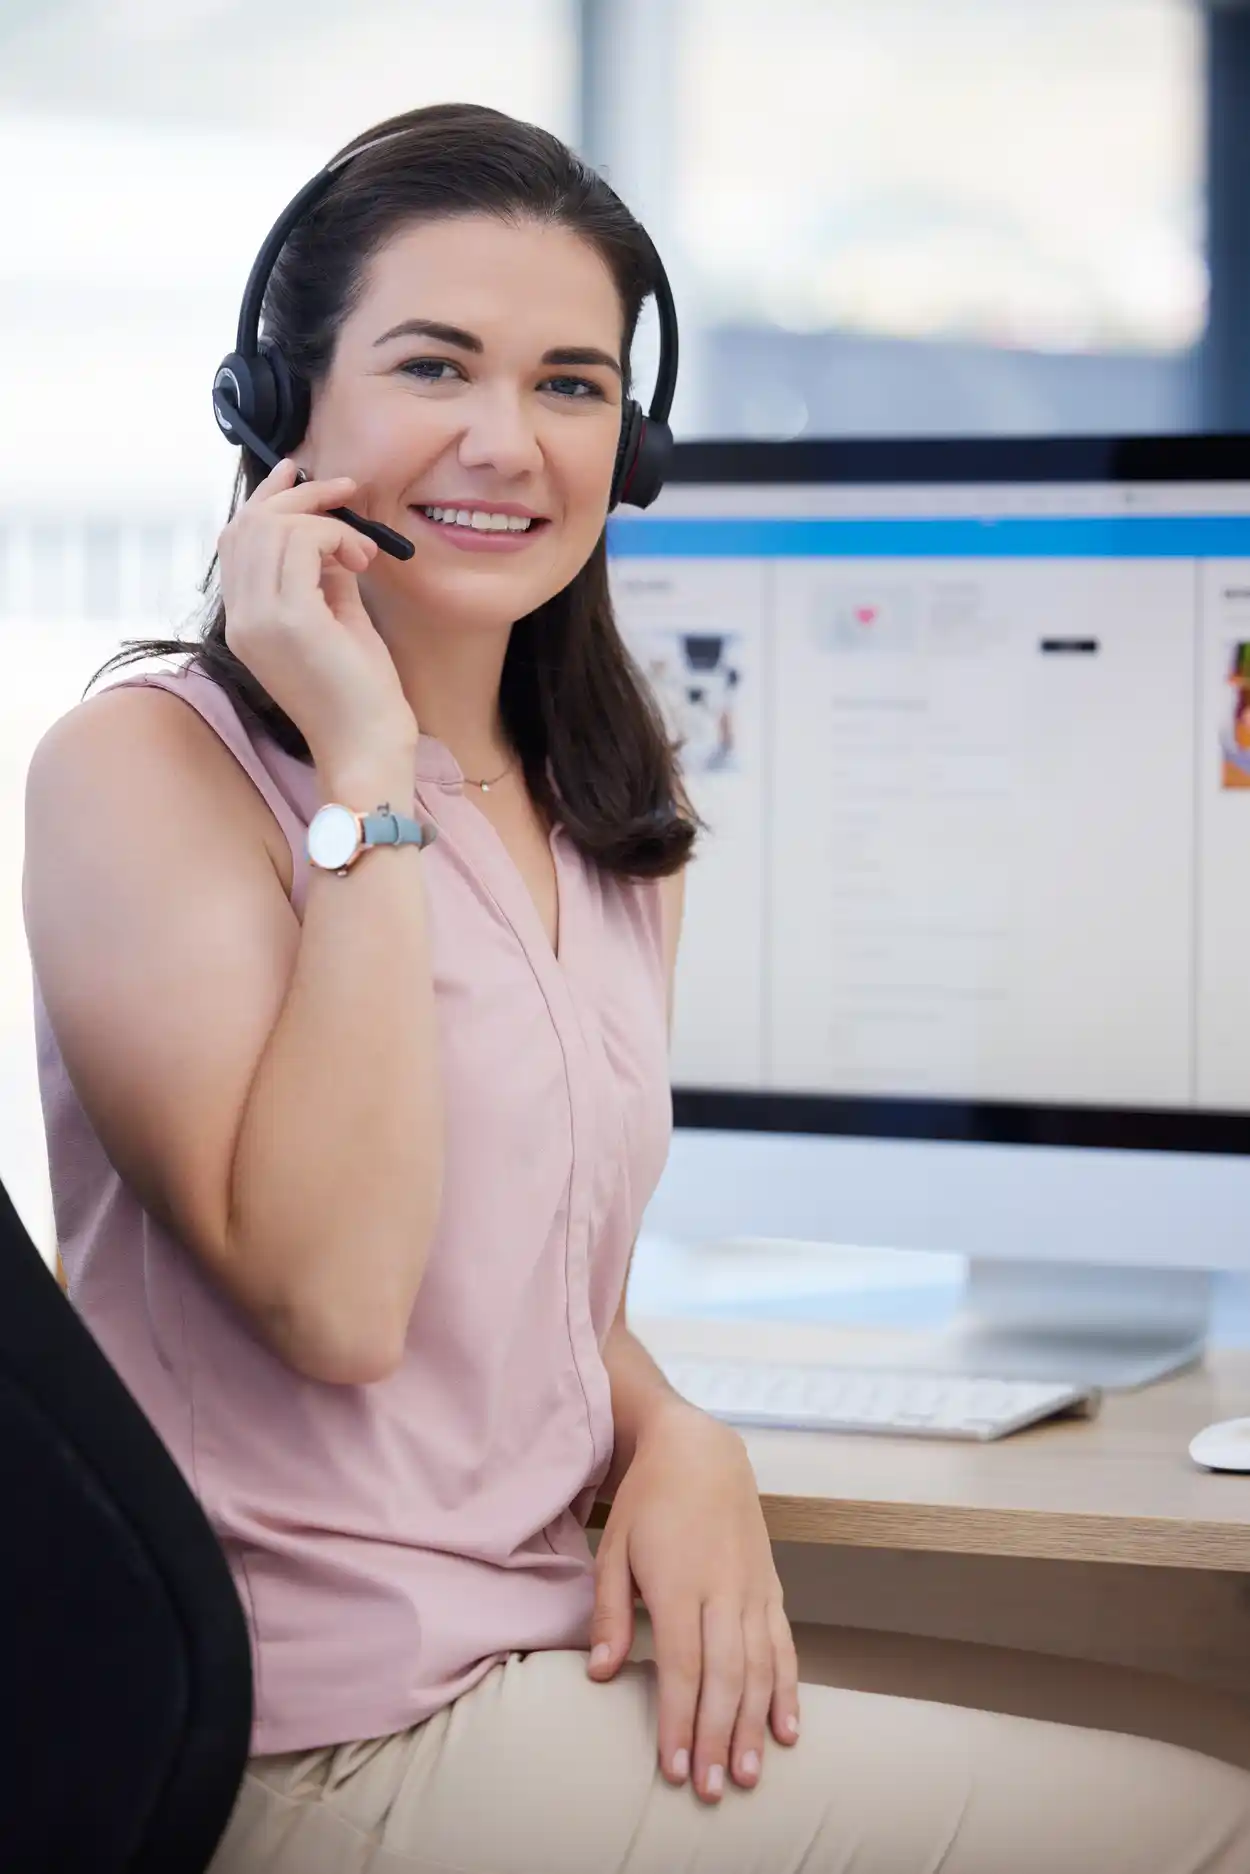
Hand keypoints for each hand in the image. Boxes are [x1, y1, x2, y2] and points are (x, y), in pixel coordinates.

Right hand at [218, 458, 417, 777]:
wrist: (367, 747)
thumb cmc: (360, 693)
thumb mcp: (337, 620)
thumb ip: (324, 576)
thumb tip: (330, 534)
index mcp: (245, 620)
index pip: (236, 539)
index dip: (266, 497)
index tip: (300, 472)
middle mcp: (242, 618)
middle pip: (249, 523)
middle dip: (298, 494)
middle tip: (344, 489)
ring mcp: (259, 619)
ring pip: (274, 527)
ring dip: (326, 520)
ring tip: (362, 550)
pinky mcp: (289, 620)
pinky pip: (303, 542)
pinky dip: (336, 536)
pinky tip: (362, 561)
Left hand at [588, 1400, 799, 1802]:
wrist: (701, 1449)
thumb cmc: (649, 1501)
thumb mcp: (613, 1547)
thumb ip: (609, 1612)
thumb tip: (600, 1672)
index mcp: (678, 1581)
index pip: (681, 1665)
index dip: (679, 1720)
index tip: (672, 1767)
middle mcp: (722, 1588)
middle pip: (725, 1676)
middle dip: (717, 1737)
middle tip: (709, 1788)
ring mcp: (752, 1588)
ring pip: (761, 1667)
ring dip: (754, 1725)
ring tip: (746, 1773)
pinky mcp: (771, 1586)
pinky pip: (784, 1645)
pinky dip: (788, 1689)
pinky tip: (786, 1729)